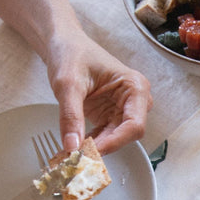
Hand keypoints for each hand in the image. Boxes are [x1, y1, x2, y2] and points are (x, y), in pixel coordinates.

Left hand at [45, 31, 152, 155]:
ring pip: (116, 139)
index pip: (134, 125)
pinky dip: (91, 144)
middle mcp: (135, 101)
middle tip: (80, 155)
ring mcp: (124, 110)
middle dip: (105, 146)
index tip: (92, 151)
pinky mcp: (111, 116)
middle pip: (128, 135)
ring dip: (97, 147)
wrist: (64, 44)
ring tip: (74, 153)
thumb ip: (70, 116)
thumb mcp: (67, 84)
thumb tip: (72, 147)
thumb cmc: (71, 53)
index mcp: (135, 87)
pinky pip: (105, 137)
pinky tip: (75, 147)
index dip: (115, 141)